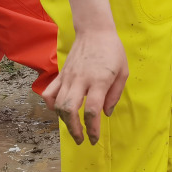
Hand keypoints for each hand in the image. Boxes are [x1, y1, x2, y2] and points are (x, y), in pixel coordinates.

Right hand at [42, 28, 128, 144]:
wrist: (95, 31)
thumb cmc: (113, 51)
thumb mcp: (123, 72)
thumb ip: (115, 95)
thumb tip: (106, 114)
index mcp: (99, 81)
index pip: (91, 110)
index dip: (92, 128)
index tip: (94, 139)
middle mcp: (81, 80)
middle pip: (70, 110)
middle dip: (74, 129)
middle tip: (80, 139)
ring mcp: (68, 77)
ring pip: (58, 103)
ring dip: (63, 121)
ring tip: (72, 128)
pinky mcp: (60, 73)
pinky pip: (49, 92)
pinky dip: (50, 105)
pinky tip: (58, 110)